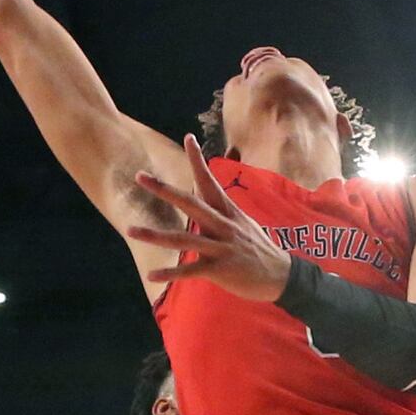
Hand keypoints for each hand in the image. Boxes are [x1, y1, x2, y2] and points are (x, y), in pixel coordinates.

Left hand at [124, 137, 295, 304]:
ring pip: (184, 239)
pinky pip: (191, 270)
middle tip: (140, 176)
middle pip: (191, 203)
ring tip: (131, 230)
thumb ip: (222, 214)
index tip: (188, 137)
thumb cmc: (260, 250)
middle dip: (164, 189)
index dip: (198, 160)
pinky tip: (151, 275)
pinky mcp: (221, 269)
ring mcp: (222, 247)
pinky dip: (170, 273)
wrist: (284, 277)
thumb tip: (206, 203)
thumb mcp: (244, 225)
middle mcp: (224, 225)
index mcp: (229, 212)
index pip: (210, 181)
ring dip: (155, 235)